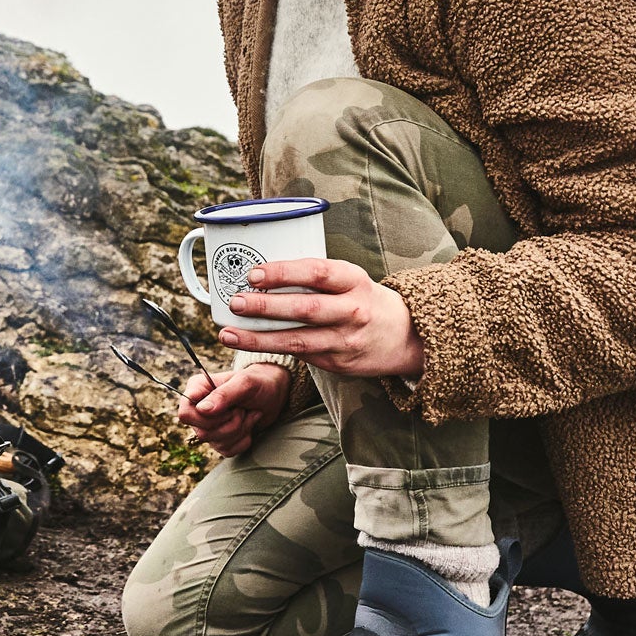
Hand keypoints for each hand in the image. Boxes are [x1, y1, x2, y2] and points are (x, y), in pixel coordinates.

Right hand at [174, 360, 296, 457]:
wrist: (272, 394)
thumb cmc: (258, 382)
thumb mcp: (245, 383)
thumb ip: (223, 395)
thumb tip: (202, 409)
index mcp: (198, 389)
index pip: (185, 413)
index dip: (206, 417)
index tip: (229, 408)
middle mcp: (198, 408)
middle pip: (202, 432)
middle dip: (230, 423)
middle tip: (242, 409)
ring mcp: (208, 426)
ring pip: (216, 443)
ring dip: (240, 430)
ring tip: (247, 414)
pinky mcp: (220, 439)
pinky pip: (227, 451)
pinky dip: (243, 440)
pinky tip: (248, 424)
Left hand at [220, 258, 424, 379]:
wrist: (406, 337)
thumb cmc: (365, 299)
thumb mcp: (350, 279)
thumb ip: (315, 276)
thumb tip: (260, 273)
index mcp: (355, 280)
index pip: (317, 272)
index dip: (284, 272)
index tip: (253, 274)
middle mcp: (353, 310)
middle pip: (305, 309)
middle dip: (266, 306)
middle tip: (235, 302)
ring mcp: (346, 340)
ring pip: (297, 341)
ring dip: (259, 338)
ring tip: (228, 334)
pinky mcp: (339, 363)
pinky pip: (302, 356)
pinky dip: (273, 350)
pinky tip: (250, 344)